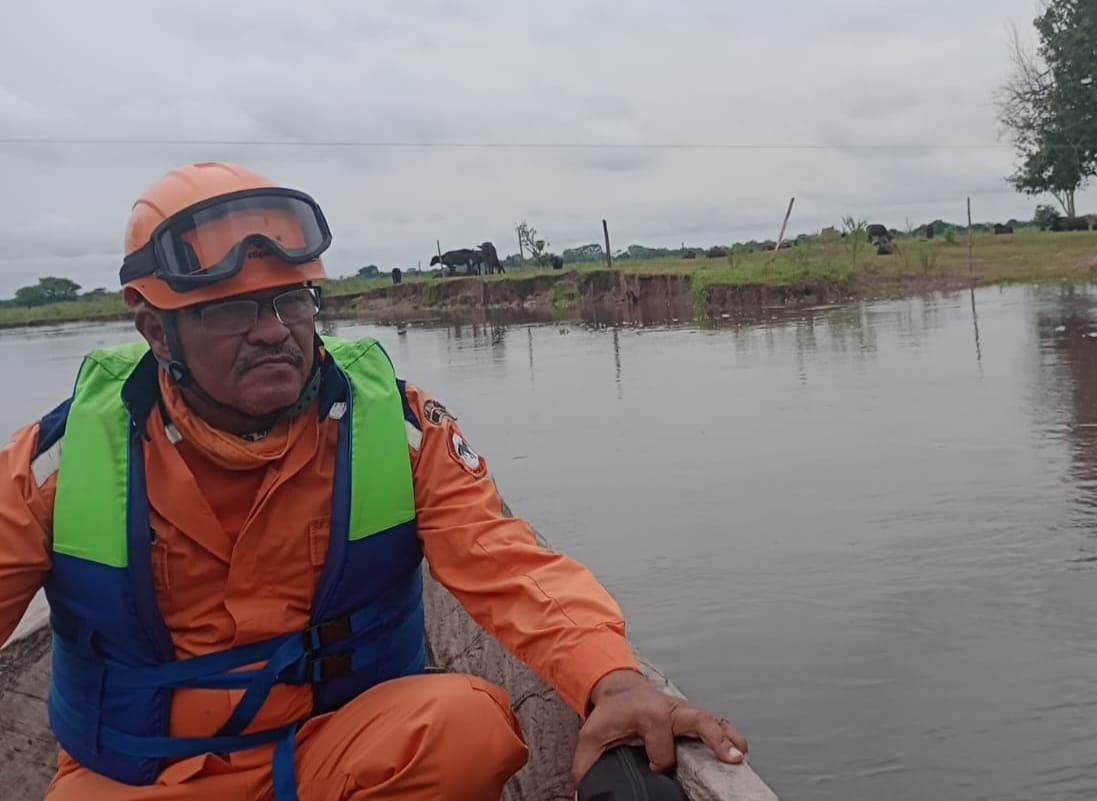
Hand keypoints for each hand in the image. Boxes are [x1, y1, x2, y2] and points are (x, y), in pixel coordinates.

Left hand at [570, 669, 747, 786]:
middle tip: (731, 758)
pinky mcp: (692, 715)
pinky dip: (730, 734)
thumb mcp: (591, 737)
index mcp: (647, 713)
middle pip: (697, 721)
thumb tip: (582, 795)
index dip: (658, 762)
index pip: (662, 747)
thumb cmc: (609, 714)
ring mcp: (684, 711)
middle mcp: (670, 709)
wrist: (620, 688)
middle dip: (714, 739)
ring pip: (712, 721)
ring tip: (742, 756)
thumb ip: (586, 767)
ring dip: (729, 737)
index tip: (653, 768)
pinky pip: (716, 722)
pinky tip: (741, 750)